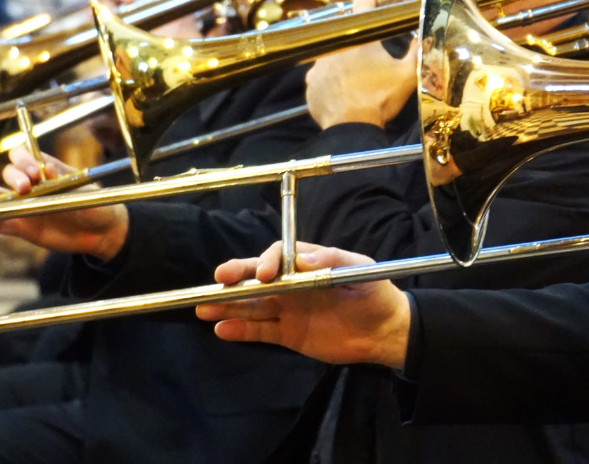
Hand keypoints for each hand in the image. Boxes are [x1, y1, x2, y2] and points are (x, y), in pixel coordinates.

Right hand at [0, 145, 128, 260]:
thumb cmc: (95, 204)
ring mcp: (24, 205)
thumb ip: (65, 182)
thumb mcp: (85, 191)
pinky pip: (0, 223)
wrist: (102, 233)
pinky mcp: (22, 226)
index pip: (22, 155)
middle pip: (9, 173)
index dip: (23, 159)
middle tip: (26, 187)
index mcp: (45, 169)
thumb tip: (47, 168)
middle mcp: (30, 185)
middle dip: (14, 176)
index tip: (36, 171)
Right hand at [197, 241, 411, 369]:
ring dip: (227, 305)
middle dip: (236, 277)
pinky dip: (240, 330)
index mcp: (306, 262)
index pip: (277, 255)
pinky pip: (259, 331)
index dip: (266, 262)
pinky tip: (221, 329)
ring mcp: (286, 308)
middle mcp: (290, 283)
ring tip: (203, 307)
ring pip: (251, 305)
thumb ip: (334, 261)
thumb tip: (304, 258)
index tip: (264, 275)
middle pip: (256, 278)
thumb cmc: (375, 292)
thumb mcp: (361, 270)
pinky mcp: (286, 333)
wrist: (384, 332)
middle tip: (218, 278)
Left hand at [306, 0, 417, 129]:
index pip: (363, 3)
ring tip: (357, 81)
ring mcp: (318, 65)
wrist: (352, 129)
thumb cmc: (381, 99)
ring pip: (333, 56)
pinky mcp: (311, 85)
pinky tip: (344, 93)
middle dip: (358, 41)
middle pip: (347, 33)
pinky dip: (332, 83)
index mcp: (360, 38)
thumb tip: (427, 33)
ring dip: (343, 63)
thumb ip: (417, 51)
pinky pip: (322, 78)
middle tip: (370, 57)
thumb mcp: (408, 74)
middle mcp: (334, 45)